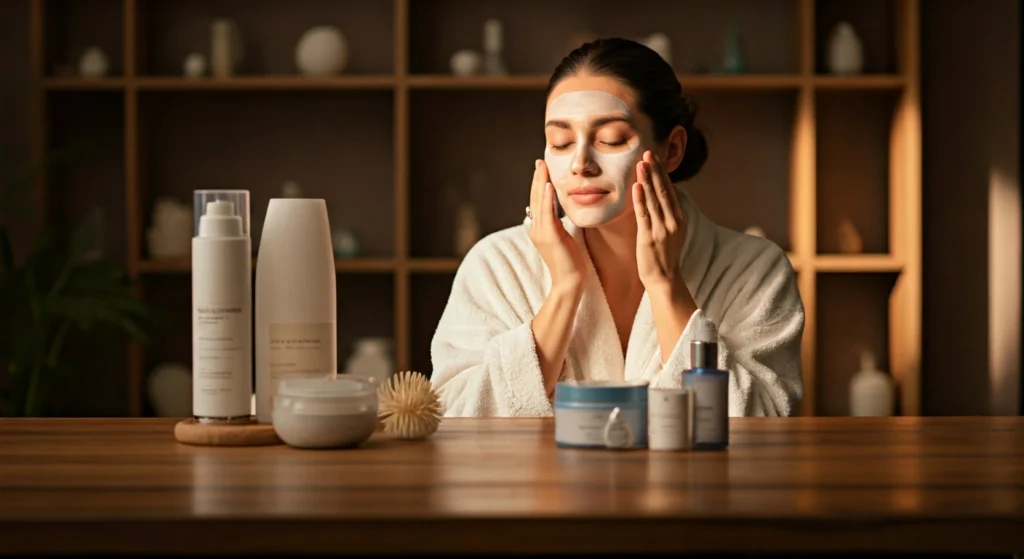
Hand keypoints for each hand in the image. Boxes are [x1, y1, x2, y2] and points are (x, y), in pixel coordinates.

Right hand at [528, 159, 586, 289]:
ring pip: (539, 202)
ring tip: (542, 167)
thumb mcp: (563, 238)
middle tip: (539, 162)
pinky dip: (547, 199)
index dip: (539, 184)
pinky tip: (548, 186)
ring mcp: (541, 233)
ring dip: (541, 183)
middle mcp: (536, 229)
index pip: (538, 202)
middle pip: (536, 198)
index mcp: (539, 229)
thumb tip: (558, 213)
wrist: (570, 282)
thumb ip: (558, 225)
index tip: (542, 169)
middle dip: (538, 179)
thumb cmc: (571, 262)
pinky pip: (547, 214)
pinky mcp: (550, 237)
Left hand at [632, 150, 686, 292]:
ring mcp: (662, 229)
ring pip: (654, 199)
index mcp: (679, 218)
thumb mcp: (670, 232)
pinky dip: (640, 199)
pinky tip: (637, 186)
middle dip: (655, 171)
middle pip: (663, 191)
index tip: (654, 158)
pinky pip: (644, 214)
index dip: (661, 173)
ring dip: (647, 179)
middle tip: (648, 152)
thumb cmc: (664, 256)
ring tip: (641, 163)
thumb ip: (666, 214)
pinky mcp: (649, 237)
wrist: (664, 279)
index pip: (670, 190)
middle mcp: (673, 221)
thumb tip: (658, 196)